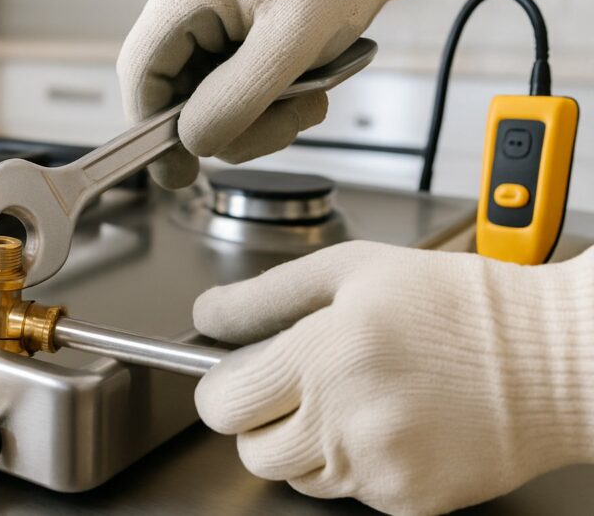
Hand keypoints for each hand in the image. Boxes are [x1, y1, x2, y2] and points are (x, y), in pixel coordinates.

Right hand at [116, 0, 436, 188]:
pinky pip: (222, 89)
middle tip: (286, 125)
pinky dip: (260, 105)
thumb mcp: (291, 44)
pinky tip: (298, 92)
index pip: (140, 74)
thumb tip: (192, 143)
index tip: (181, 173)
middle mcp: (177, 1)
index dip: (153, 130)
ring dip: (255, 119)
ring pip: (201, 100)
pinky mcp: (217, 33)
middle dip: (230, 123)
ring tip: (306, 102)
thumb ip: (236, 98)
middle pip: (173, 94)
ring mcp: (196, 19)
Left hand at [193, 241, 593, 515]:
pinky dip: (351, 463)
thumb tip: (209, 314)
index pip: (222, 402)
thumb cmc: (460, 307)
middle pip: (250, 450)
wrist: (554, 361)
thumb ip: (268, 295)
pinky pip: (347, 492)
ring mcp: (378, 467)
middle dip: (258, 419)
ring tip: (350, 399)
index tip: (238, 375)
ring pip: (293, 476)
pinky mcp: (408, 501)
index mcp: (325, 355)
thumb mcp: (354, 269)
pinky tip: (387, 423)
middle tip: (295, 385)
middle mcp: (345, 420)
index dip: (223, 387)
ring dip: (302, 443)